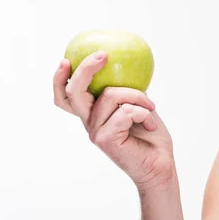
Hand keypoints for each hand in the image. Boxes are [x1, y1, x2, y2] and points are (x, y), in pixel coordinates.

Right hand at [53, 50, 175, 189]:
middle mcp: (89, 122)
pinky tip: (150, 123)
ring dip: (137, 96)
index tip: (66, 60)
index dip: (59, 79)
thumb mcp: (138, 104)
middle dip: (85, 69)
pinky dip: (142, 112)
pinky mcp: (105, 139)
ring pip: (111, 95)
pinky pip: (125, 111)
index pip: (65, 97)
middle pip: (73, 92)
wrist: (159, 164)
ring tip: (151, 107)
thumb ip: (126, 89)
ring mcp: (95, 131)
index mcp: (93, 113)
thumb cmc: (150, 134)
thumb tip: (127, 62)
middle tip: (103, 55)